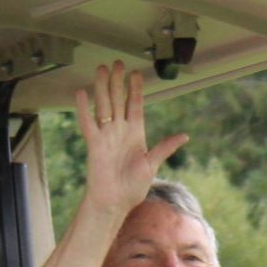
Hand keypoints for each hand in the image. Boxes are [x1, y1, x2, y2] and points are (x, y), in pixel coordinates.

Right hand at [72, 63, 188, 211]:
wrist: (115, 203)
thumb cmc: (132, 187)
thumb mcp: (152, 164)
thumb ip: (165, 147)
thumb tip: (184, 136)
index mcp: (135, 134)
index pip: (135, 105)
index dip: (135, 89)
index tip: (136, 73)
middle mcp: (120, 131)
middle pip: (118, 100)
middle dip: (118, 81)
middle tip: (117, 63)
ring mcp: (106, 136)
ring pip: (104, 106)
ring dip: (103, 87)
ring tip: (102, 69)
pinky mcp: (94, 144)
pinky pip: (88, 123)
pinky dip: (84, 109)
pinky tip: (82, 93)